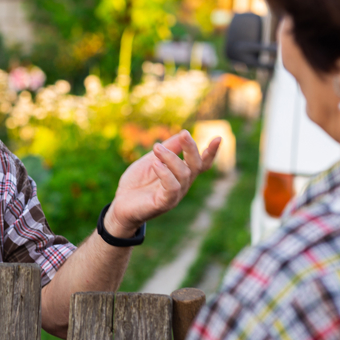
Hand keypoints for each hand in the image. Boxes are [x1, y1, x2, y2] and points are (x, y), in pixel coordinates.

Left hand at [105, 131, 220, 236]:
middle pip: (196, 166)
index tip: (218, 138)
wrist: (120, 205)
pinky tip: (155, 163)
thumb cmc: (136, 184)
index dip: (211, 153)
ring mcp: (174, 195)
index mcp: (180, 175)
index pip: (200, 164)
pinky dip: (165, 172)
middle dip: (192, 148)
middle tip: (183, 134)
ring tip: (156, 147)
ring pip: (184, 173)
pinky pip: (172, 187)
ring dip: (171, 157)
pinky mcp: (164, 203)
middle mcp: (182, 185)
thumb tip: (183, 134)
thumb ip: (167, 149)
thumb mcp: (151, 160)